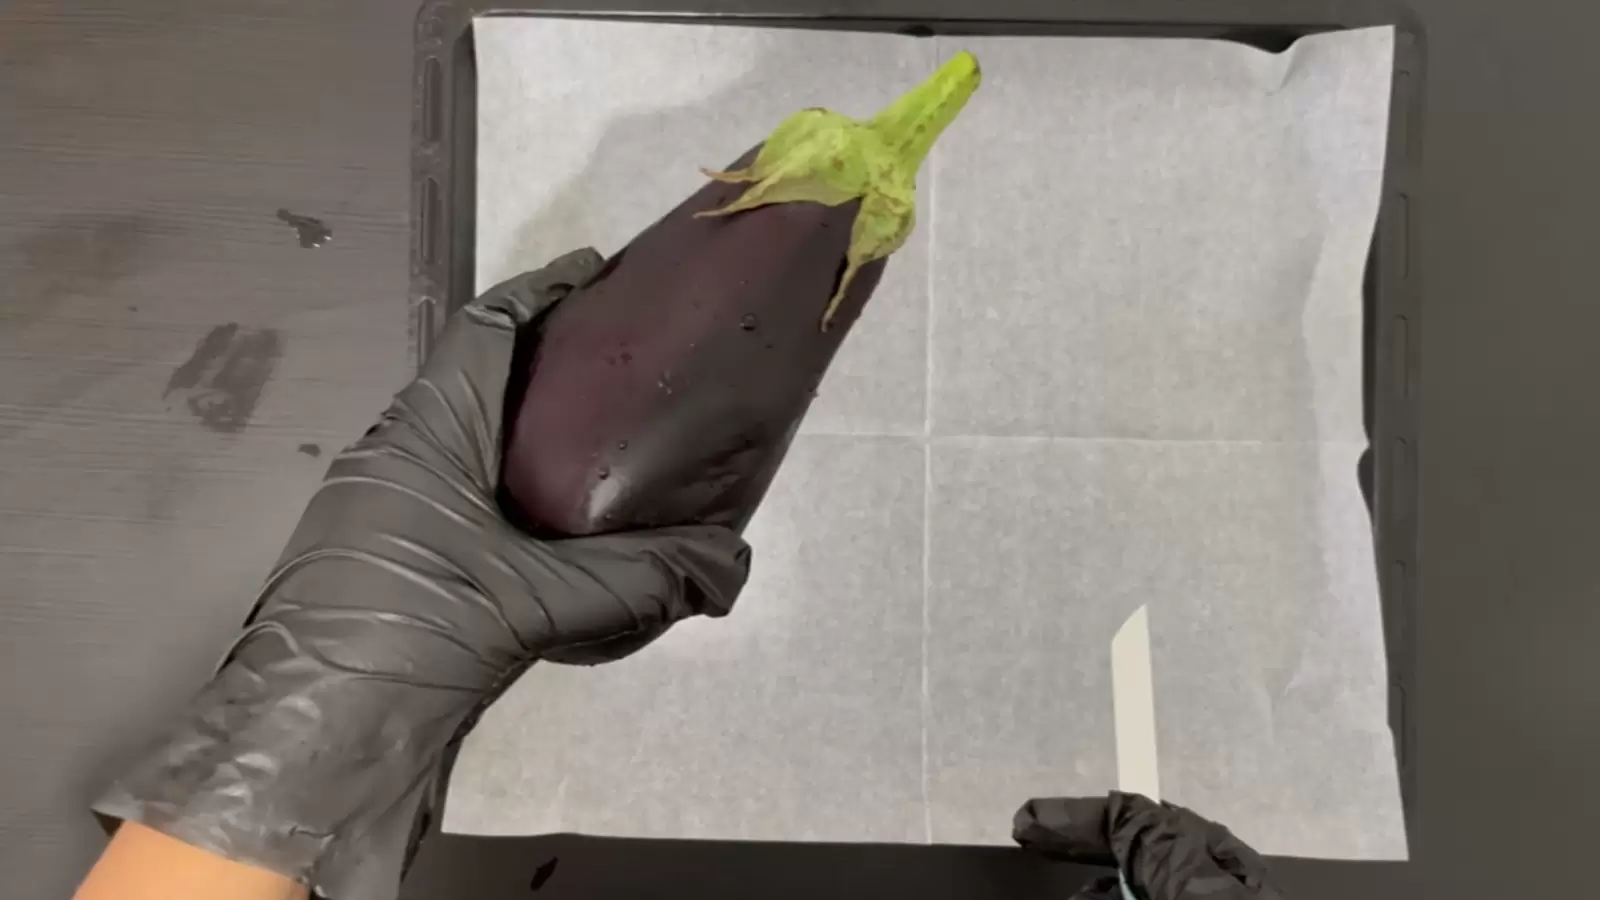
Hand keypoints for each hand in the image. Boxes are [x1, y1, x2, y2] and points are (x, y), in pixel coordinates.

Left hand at [92, 250, 751, 899]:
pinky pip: (442, 485)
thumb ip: (642, 576)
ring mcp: (372, 506)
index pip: (483, 328)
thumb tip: (733, 561)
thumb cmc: (414, 637)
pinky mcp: (372, 555)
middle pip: (467, 375)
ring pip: (452, 434)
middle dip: (535, 355)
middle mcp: (390, 452)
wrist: (312, 743)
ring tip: (589, 432)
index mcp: (424, 433)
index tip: (594, 272)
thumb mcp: (540, 602)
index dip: (539, 290)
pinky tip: (539, 517)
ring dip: (513, 422)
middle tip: (613, 358)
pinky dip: (495, 477)